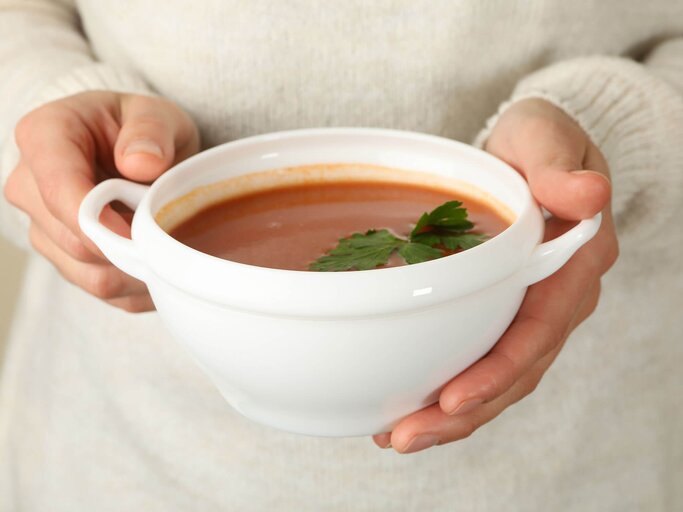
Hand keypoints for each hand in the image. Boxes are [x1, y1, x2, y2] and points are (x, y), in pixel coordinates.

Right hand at [3, 91, 199, 311]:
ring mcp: (43, 227)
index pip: (58, 188)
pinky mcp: (64, 259)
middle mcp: (29, 185)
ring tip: (168, 243)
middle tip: (171, 231)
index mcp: (44, 136)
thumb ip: (151, 130)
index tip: (140, 230)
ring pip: (89, 273)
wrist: (137, 152)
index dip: (100, 219)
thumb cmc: (143, 129)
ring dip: (137, 269)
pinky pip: (103, 290)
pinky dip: (138, 284)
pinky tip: (159, 263)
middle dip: (128, 245)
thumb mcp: (157, 115)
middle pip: (73, 240)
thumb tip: (140, 163)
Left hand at [373, 98, 618, 452]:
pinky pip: (486, 359)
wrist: (533, 150)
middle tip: (403, 437)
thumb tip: (588, 194)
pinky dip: (452, 389)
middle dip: (463, 411)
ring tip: (397, 437)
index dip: (499, 370)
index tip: (451, 398)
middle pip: (516, 371)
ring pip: (500, 377)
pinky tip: (410, 406)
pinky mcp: (508, 312)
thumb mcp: (546, 137)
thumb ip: (561, 167)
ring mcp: (534, 310)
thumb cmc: (539, 139)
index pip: (539, 329)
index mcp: (575, 261)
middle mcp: (559, 297)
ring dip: (452, 414)